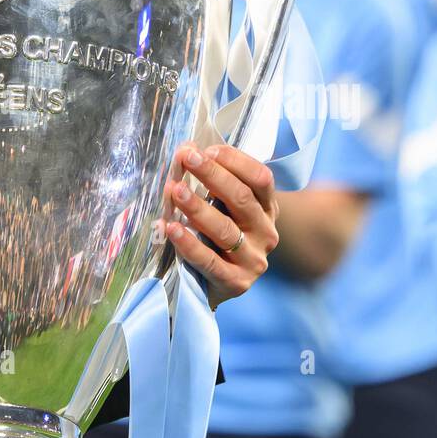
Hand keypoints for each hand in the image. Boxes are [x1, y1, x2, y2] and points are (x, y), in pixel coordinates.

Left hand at [163, 141, 278, 309]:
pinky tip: (170, 227)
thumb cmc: (213, 239)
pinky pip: (209, 261)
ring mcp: (254, 259)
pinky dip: (188, 243)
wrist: (212, 288)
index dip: (235, 161)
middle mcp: (266, 232)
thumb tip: (186, 150)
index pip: (260, 178)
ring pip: (225, 229)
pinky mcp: (237, 282)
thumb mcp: (218, 208)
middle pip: (241, 198)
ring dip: (197, 207)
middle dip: (212, 175)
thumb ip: (207, 183)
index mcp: (266, 209)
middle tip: (187, 159)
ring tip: (175, 190)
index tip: (207, 149)